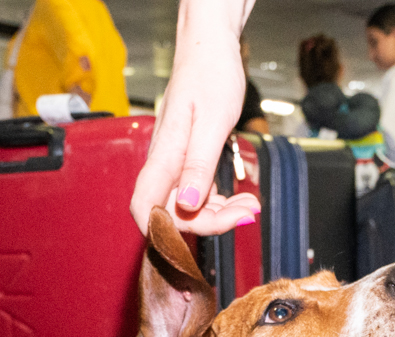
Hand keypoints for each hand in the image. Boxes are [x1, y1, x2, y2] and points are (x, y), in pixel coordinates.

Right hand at [130, 0, 259, 234]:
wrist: (209, 49)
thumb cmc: (210, 75)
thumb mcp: (212, 120)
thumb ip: (198, 164)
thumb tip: (187, 203)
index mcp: (163, 154)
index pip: (145, 208)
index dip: (166, 231)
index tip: (208, 228)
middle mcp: (163, 162)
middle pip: (171, 214)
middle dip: (209, 223)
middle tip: (246, 213)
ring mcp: (173, 164)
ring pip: (186, 207)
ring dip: (218, 215)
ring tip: (249, 205)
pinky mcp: (185, 162)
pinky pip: (195, 194)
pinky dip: (217, 203)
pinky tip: (237, 199)